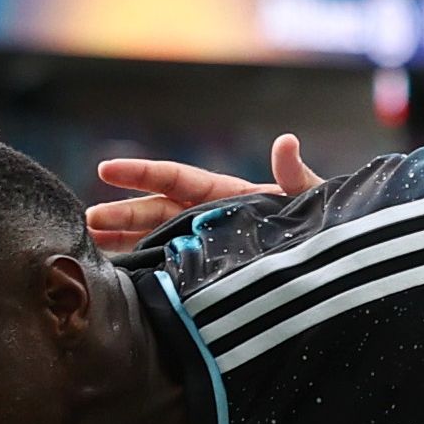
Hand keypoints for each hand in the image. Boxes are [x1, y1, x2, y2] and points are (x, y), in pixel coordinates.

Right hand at [90, 134, 321, 252]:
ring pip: (159, 240)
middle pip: (157, 211)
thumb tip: (285, 141)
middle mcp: (211, 217)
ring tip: (92, 249)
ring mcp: (210, 246)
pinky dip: (150, 273)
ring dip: (126, 243)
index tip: (106, 170)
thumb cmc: (325, 225)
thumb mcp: (311, 198)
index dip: (141, 174)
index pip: (176, 178)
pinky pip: (176, 270)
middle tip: (86, 222)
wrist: (337, 265)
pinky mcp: (215, 275)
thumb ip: (294, 174)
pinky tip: (126, 281)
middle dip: (122, 215)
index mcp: (227, 194)